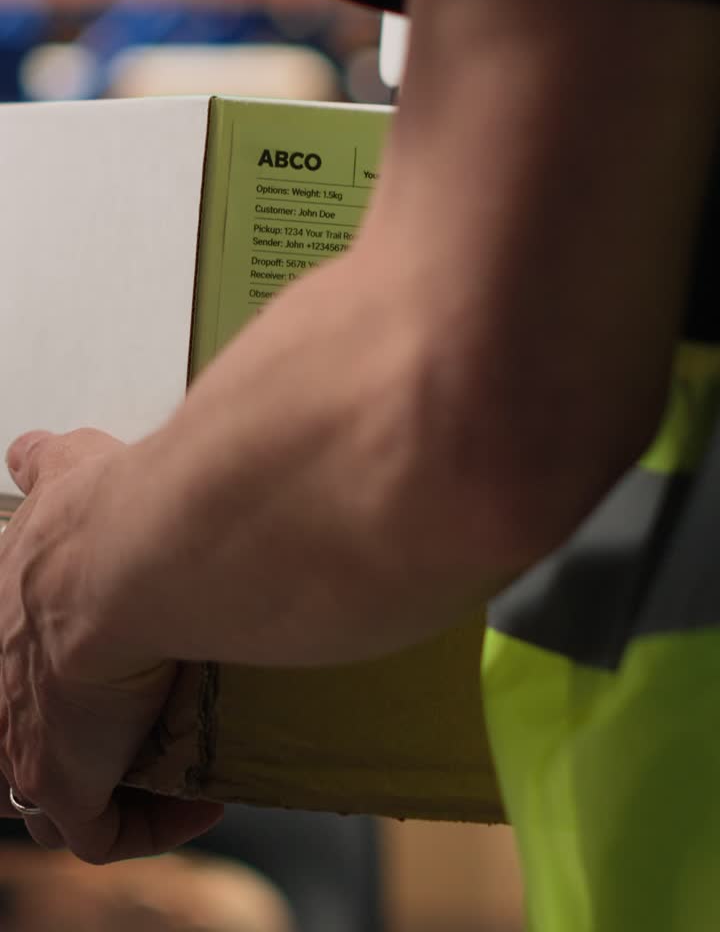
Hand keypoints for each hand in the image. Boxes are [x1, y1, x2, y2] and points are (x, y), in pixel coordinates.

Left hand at [0, 427, 222, 860]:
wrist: (134, 556)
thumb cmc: (107, 515)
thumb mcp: (70, 468)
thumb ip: (52, 462)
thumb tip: (33, 449)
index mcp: (4, 610)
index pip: (9, 662)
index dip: (46, 675)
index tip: (98, 668)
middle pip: (14, 732)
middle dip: (67, 737)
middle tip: (130, 727)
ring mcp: (23, 739)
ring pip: (42, 794)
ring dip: (107, 784)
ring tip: (168, 767)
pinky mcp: (64, 784)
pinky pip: (104, 833)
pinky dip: (154, 824)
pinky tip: (202, 801)